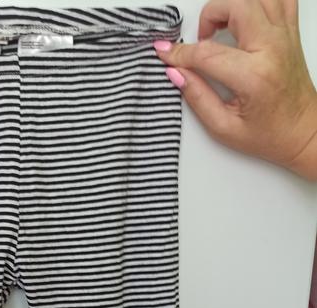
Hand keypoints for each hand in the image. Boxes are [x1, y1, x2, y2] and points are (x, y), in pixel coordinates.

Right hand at [153, 0, 316, 179]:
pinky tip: (245, 17)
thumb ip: (198, 97)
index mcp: (254, 77)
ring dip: (232, 6)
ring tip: (222, 28)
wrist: (303, 132)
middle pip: (236, 5)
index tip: (165, 54)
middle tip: (201, 40)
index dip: (180, 53)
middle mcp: (272, 48)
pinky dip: (258, 2)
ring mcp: (285, 36)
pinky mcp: (291, 32)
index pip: (207, 53)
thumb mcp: (224, 128)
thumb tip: (176, 73)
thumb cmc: (268, 134)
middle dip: (209, 16)